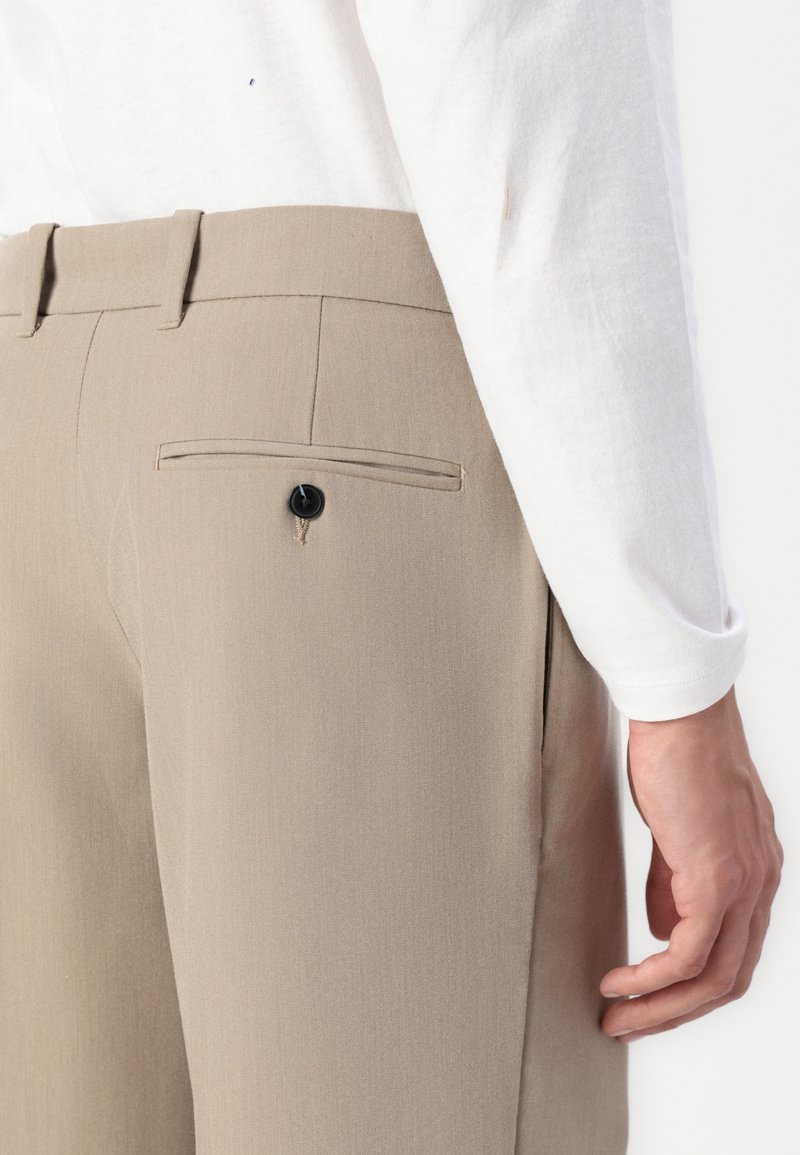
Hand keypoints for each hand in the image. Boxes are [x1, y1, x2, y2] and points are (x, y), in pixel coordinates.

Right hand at [599, 684, 782, 1041]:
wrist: (682, 711)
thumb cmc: (676, 755)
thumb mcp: (677, 830)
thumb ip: (674, 881)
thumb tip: (661, 928)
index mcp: (757, 872)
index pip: (735, 954)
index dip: (691, 988)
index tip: (647, 1001)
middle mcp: (762, 884)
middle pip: (729, 980)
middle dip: (674, 1014)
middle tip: (627, 1027)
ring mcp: (745, 883)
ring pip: (714, 978)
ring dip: (661, 1008)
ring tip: (617, 1018)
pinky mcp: (717, 877)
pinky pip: (688, 954)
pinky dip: (652, 979)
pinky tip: (620, 982)